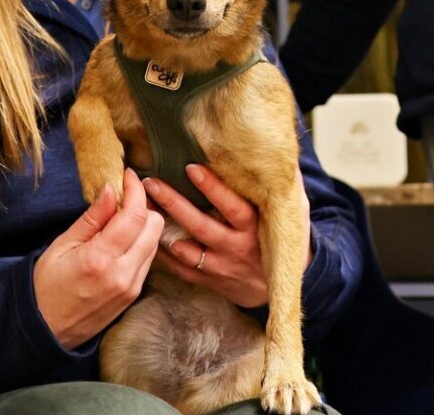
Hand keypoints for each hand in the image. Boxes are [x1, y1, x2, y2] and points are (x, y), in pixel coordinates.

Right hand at [33, 171, 164, 348]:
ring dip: (144, 224)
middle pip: (155, 225)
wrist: (45, 331)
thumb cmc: (45, 286)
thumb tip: (111, 189)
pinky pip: (148, 259)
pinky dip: (141, 243)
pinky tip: (122, 240)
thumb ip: (92, 218)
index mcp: (101, 258)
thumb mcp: (61, 246)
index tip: (128, 176)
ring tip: (120, 219)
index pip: (135, 214)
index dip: (136, 189)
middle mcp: (123, 274)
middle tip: (123, 197)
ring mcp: (132, 287)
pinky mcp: (134, 295)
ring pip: (156, 242)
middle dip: (143, 205)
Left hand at [147, 164, 305, 309]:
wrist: (278, 285)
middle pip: (200, 226)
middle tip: (151, 183)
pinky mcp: (207, 280)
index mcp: (254, 228)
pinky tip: (145, 234)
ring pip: (185, 249)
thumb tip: (280, 148)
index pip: (232, 206)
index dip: (212, 188)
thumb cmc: (282, 239)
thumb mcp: (293, 210)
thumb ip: (285, 182)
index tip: (191, 167)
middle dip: (174, 204)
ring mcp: (220, 267)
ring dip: (160, 230)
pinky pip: (179, 269)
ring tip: (140, 208)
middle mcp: (236, 248)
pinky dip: (161, 253)